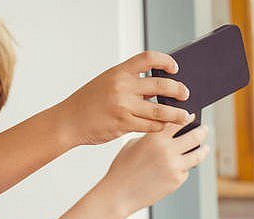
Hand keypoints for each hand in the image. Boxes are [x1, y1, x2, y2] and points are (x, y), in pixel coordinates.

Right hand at [57, 51, 191, 144]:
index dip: (166, 61)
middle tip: (186, 94)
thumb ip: (127, 82)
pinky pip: (150, 125)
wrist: (67, 122)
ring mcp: (123, 106)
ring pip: (160, 110)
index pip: (148, 58)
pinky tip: (163, 126)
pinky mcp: (123, 124)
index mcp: (118, 72)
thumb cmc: (86, 103)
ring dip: (176, 114)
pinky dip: (159, 126)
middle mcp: (122, 87)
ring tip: (184, 116)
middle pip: (161, 85)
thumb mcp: (105, 83)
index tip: (175, 68)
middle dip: (179, 90)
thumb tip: (156, 88)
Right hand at [99, 115, 209, 216]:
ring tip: (204, 148)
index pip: (177, 122)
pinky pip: (186, 171)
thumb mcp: (132, 146)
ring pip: (197, 154)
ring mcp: (174, 165)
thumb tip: (168, 136)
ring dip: (203, 150)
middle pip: (195, 136)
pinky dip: (183, 169)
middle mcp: (167, 150)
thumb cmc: (122, 171)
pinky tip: (176, 169)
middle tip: (204, 130)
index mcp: (154, 138)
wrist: (118, 194)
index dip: (187, 118)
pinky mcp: (177, 180)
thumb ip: (151, 138)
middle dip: (202, 131)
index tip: (191, 117)